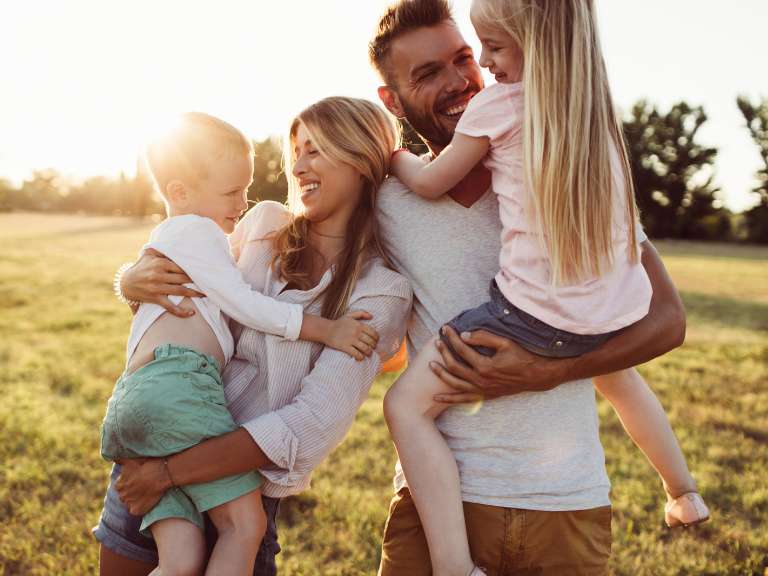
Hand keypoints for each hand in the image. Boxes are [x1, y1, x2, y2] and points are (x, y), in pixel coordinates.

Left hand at [114, 458, 171, 515]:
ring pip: (131, 503)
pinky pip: (137, 510)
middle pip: (126, 495)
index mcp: (119, 485)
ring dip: (137, 499)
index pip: (121, 486)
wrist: (162, 473)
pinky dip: (141, 507)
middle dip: (132, 492)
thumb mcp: (131, 460)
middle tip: (143, 486)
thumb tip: (111, 458)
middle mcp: (121, 496)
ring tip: (147, 492)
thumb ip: (118, 459)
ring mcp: (129, 504)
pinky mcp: (137, 511)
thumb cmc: (146, 465)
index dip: (131, 483)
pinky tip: (148, 499)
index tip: (139, 479)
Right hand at [121, 248, 203, 316]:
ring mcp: (157, 287)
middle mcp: (159, 274)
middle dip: (197, 280)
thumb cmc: (142, 267)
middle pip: (183, 278)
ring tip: (206, 294)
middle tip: (210, 282)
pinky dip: (181, 312)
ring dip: (195, 293)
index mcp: (160, 263)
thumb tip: (177, 242)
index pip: (181, 265)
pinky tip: (191, 313)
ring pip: (181, 291)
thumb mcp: (149, 254)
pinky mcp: (155, 298)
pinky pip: (170, 307)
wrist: (126, 283)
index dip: (194, 268)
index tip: (205, 270)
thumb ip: (162, 249)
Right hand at [326, 311, 379, 360]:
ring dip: (369, 352)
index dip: (376, 338)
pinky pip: (356, 354)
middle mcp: (356, 332)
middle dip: (373, 346)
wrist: (326, 330)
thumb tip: (372, 316)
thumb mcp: (349, 315)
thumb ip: (361, 313)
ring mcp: (351, 340)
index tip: (375, 341)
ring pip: (365, 349)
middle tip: (372, 348)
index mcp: (359, 325)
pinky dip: (360, 357)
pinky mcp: (345, 347)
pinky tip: (360, 357)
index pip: (373, 333)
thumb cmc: (339, 323)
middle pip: (371, 342)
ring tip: (368, 353)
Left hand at [429, 326, 571, 403]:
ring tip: (430, 365)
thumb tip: (464, 334)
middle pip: (454, 366)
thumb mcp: (505, 343)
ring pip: (455, 383)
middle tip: (437, 341)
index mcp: (485, 366)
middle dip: (444, 352)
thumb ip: (484, 338)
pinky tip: (436, 398)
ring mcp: (482, 390)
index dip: (452, 337)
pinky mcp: (485, 396)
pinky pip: (463, 399)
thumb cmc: (522, 356)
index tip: (445, 328)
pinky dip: (449, 399)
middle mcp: (481, 380)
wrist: (537, 376)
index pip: (462, 349)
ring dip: (441, 374)